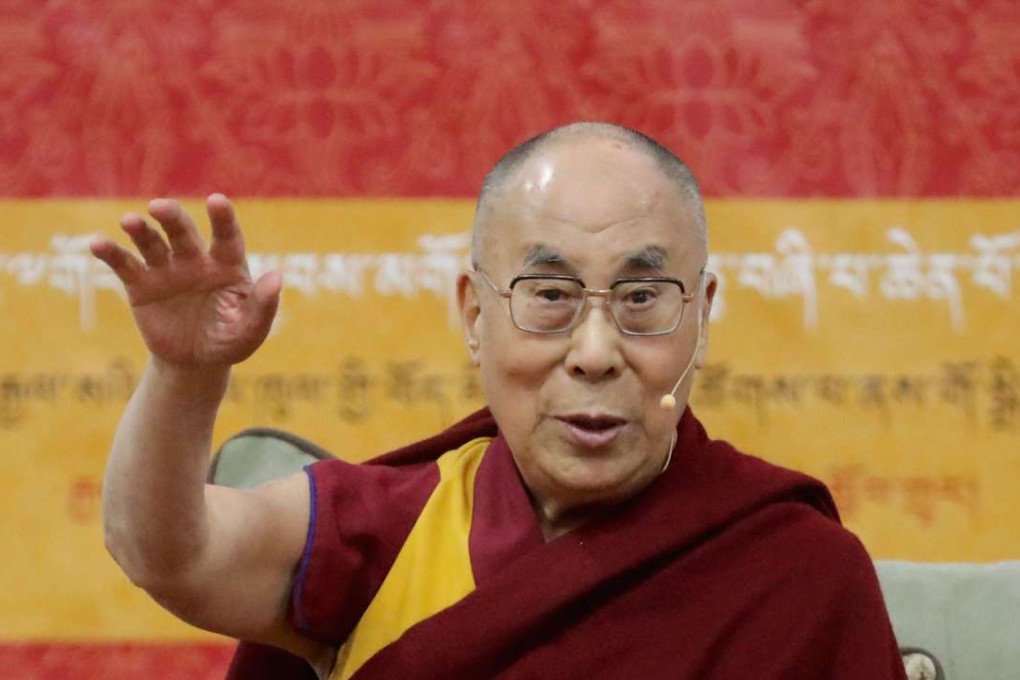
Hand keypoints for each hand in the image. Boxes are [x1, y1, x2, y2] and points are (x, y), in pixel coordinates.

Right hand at [91, 194, 280, 366]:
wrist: (195, 362)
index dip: (222, 218)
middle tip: (159, 207)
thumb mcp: (250, 330)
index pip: (227, 237)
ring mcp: (166, 269)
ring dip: (140, 230)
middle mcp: (195, 260)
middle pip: (183, 233)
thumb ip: (263, 306)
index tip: (217, 201)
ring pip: (152, 243)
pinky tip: (98, 243)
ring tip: (130, 221)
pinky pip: (125, 265)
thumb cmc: (229, 340)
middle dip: (172, 218)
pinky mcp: (140, 285)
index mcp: (227, 265)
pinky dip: (111, 253)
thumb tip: (276, 277)